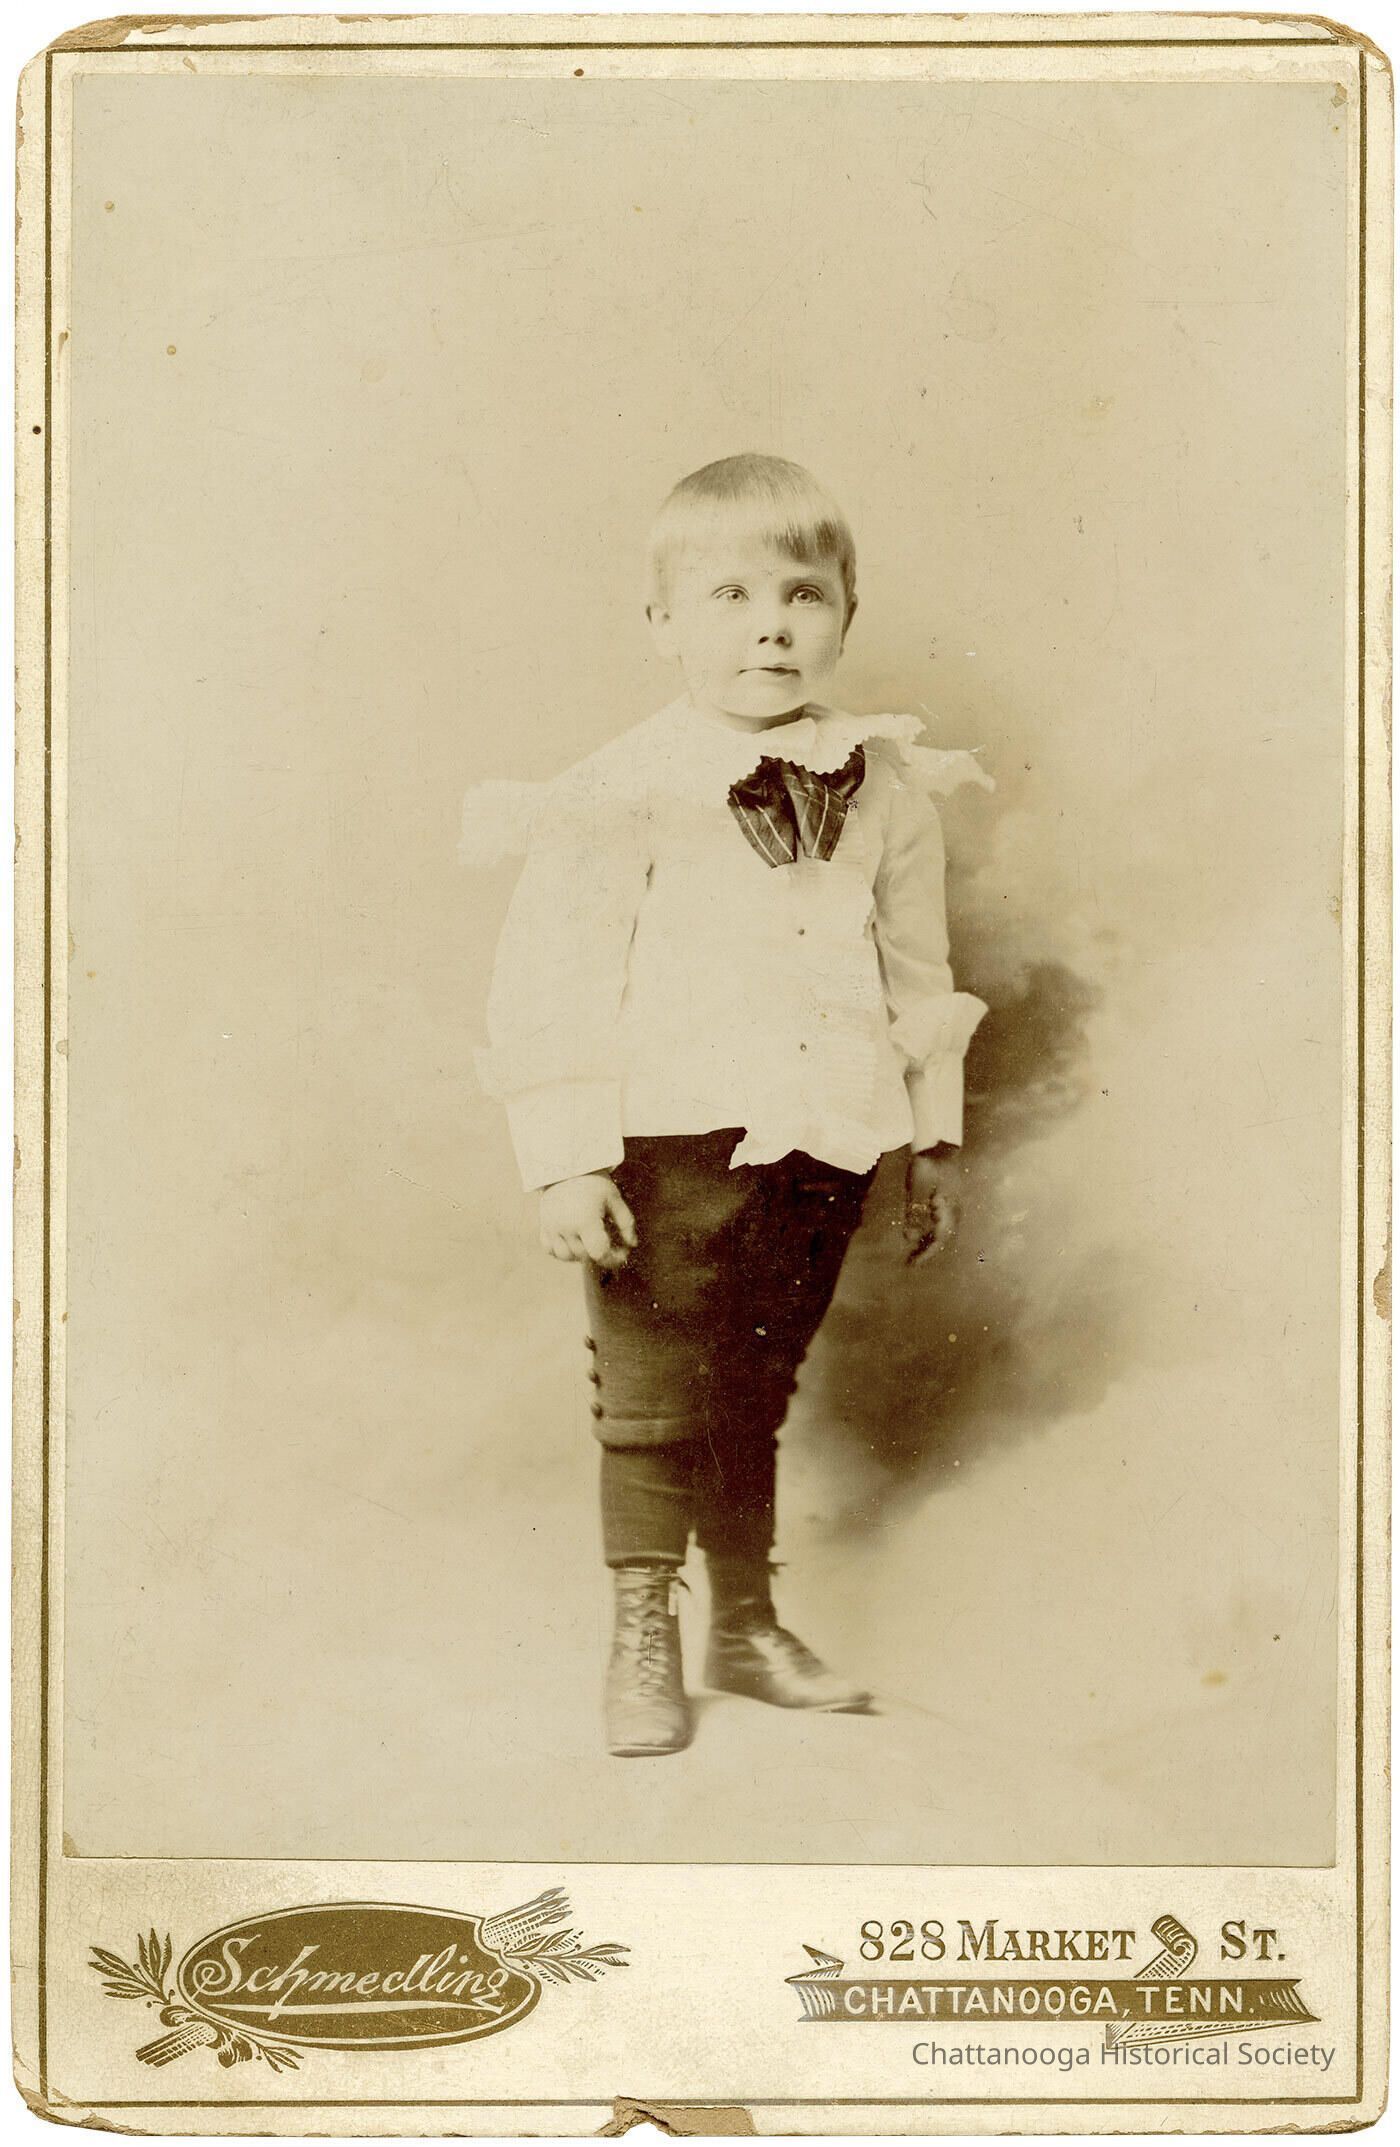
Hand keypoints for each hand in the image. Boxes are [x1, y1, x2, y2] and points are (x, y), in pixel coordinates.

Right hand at [539, 1173, 637, 1267]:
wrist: (566, 1165)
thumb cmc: (593, 1181)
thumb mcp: (614, 1198)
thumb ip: (625, 1223)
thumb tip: (632, 1244)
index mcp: (585, 1219)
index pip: (599, 1253)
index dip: (613, 1259)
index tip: (622, 1253)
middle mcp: (565, 1226)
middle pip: (584, 1255)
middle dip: (600, 1253)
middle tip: (611, 1242)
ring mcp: (551, 1227)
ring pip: (565, 1256)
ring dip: (580, 1255)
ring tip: (591, 1241)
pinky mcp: (543, 1225)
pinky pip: (550, 1249)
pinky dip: (561, 1251)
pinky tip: (574, 1241)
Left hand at [904, 1145, 964, 1264]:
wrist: (939, 1145)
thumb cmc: (928, 1165)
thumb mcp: (917, 1189)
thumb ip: (914, 1214)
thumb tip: (909, 1239)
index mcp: (949, 1211)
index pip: (939, 1240)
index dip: (926, 1254)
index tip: (912, 1264)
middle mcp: (954, 1212)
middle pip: (942, 1239)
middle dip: (926, 1252)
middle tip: (910, 1262)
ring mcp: (953, 1207)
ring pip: (942, 1231)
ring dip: (928, 1242)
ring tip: (913, 1252)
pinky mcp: (949, 1202)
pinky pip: (941, 1222)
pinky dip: (930, 1231)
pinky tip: (920, 1233)